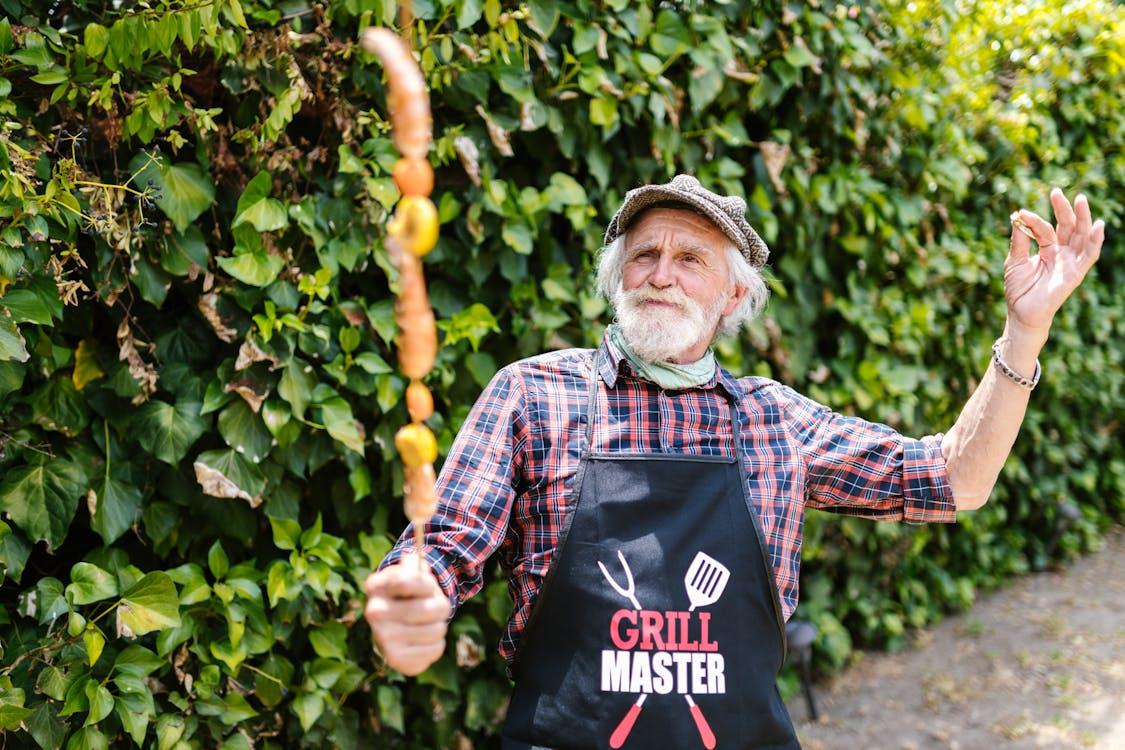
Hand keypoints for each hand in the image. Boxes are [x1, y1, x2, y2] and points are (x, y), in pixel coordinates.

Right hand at [364, 555, 450, 675]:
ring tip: (428, 624)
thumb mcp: (411, 572)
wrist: (396, 623)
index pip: (410, 581)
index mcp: (376, 585)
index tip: (426, 586)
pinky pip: (435, 649)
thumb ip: (415, 563)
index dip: (428, 584)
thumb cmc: (410, 593)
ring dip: (440, 626)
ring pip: (437, 630)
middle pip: (431, 609)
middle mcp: (373, 611)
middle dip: (441, 606)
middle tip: (434, 608)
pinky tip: (423, 641)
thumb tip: (413, 559)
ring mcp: (382, 638)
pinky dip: (436, 644)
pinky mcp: (395, 659)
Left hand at [1005, 188, 1104, 337]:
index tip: (1020, 212)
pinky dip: (1094, 241)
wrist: (1021, 312)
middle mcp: (1061, 252)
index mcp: (1047, 248)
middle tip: (1056, 192)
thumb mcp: (1014, 261)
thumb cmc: (1018, 289)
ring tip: (1081, 200)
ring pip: (1081, 235)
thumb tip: (1018, 216)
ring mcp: (1070, 261)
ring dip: (1083, 218)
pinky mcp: (1076, 273)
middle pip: (1067, 226)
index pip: (1045, 228)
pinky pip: (1089, 255)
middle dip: (1064, 209)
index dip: (1034, 219)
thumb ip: (1019, 240)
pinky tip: (1097, 226)